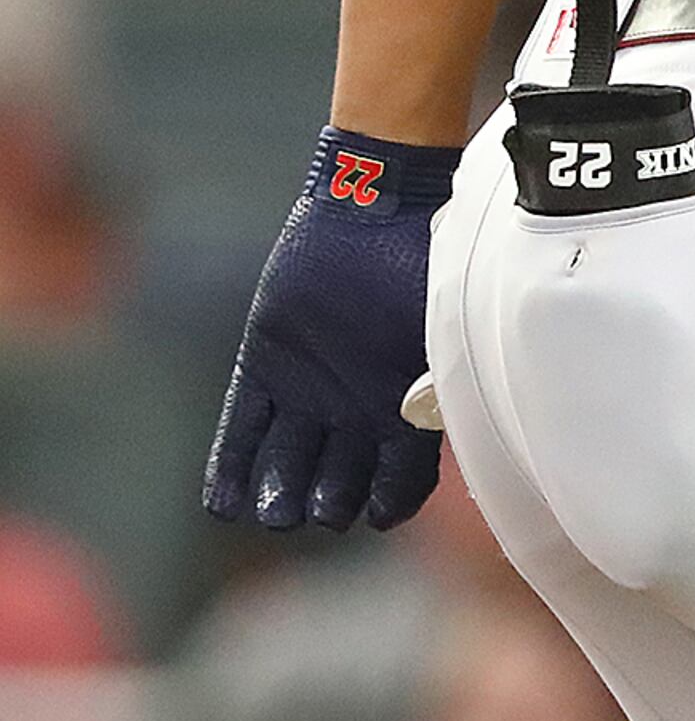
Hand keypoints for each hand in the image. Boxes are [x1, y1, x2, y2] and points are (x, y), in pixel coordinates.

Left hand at [203, 130, 456, 531]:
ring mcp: (307, 391)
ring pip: (288, 464)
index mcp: (405, 404)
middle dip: (332, 503)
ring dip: (282, 494)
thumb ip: (435, 381)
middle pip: (339, 482)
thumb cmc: (428, 259)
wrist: (379, 204)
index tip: (378, 517)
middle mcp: (355, 406)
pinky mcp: (263, 369)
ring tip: (276, 513)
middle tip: (325, 510)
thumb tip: (428, 427)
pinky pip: (241, 430)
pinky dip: (231, 469)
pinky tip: (224, 505)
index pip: (400, 477)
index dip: (390, 502)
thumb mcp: (445, 326)